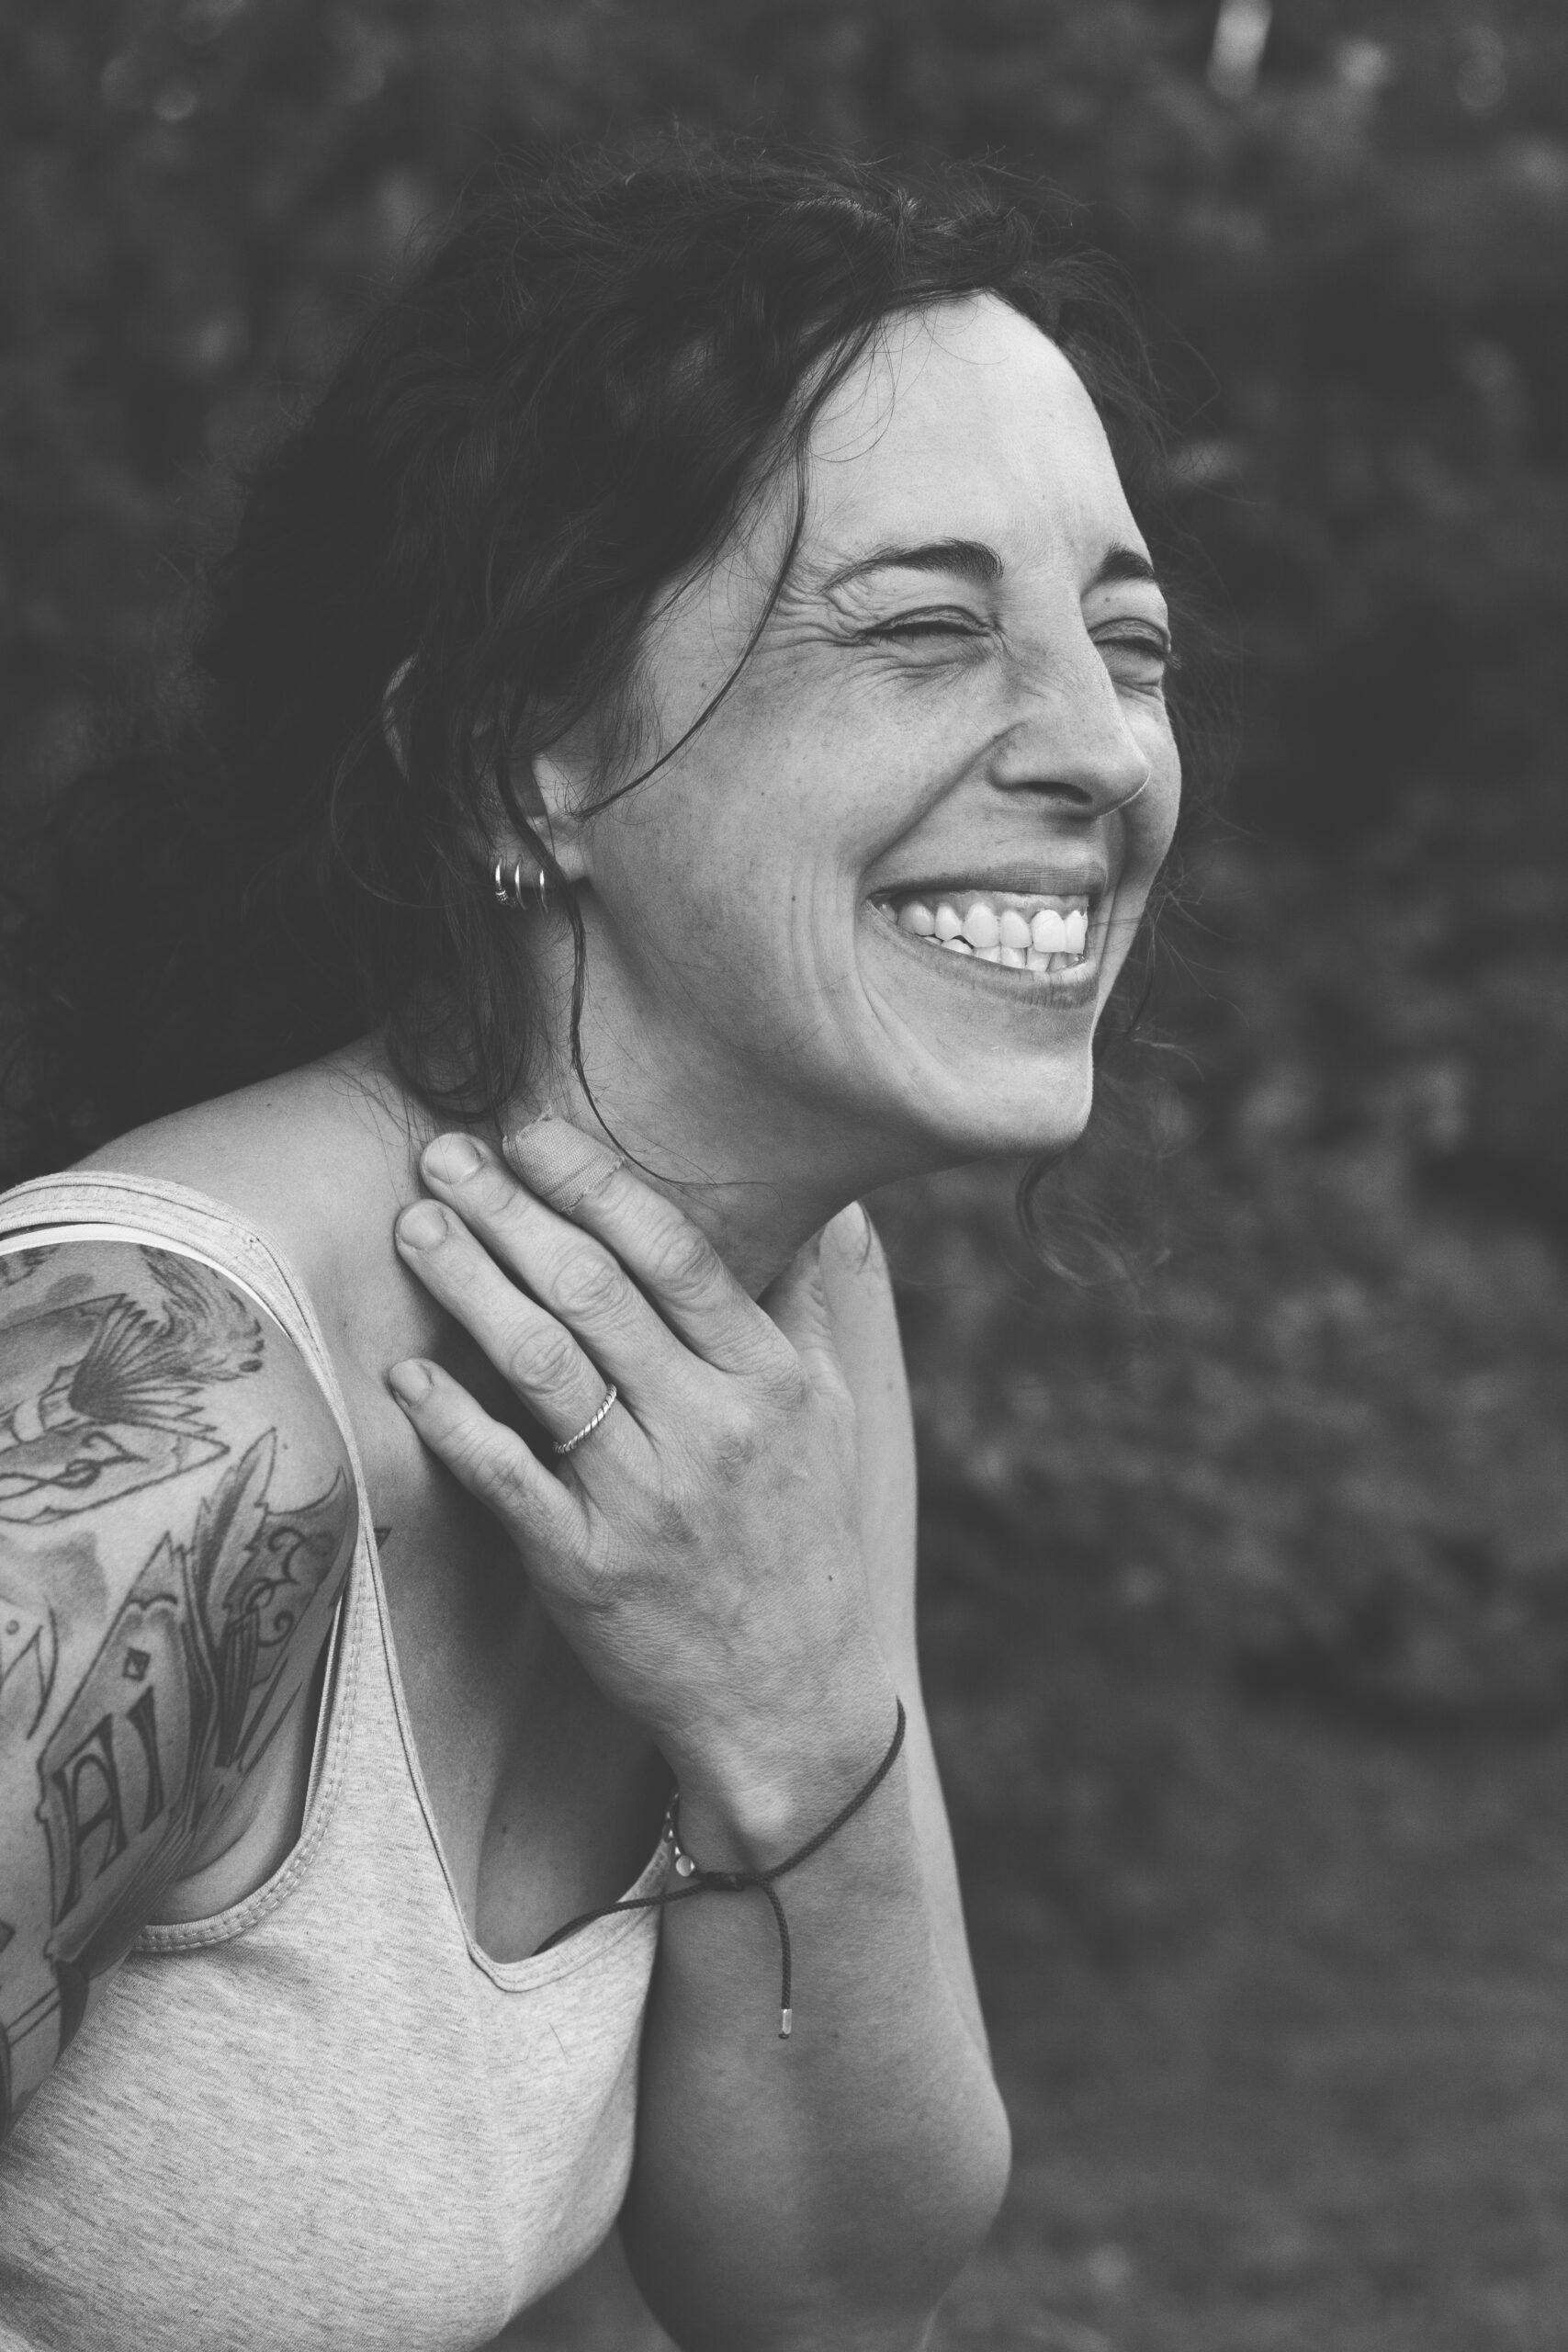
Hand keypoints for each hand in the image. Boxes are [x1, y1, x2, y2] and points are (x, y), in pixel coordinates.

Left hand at [386, 1118, 893, 1832]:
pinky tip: (409, 1372)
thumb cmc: (806, 1545)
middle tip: (444, 1156)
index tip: (533, 1135)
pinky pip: (505, 1476)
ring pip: (542, 1366)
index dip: (595, 1184)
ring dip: (469, 1286)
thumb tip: (823, 1204)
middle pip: (593, 1293)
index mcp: (769, 1383)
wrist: (788, 1702)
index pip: (674, 1255)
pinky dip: (452, 1418)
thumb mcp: (836, 1419)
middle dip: (509, 1212)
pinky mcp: (584, 1569)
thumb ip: (810, 1307)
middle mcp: (709, 1431)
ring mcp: (644, 1501)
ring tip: (416, 1227)